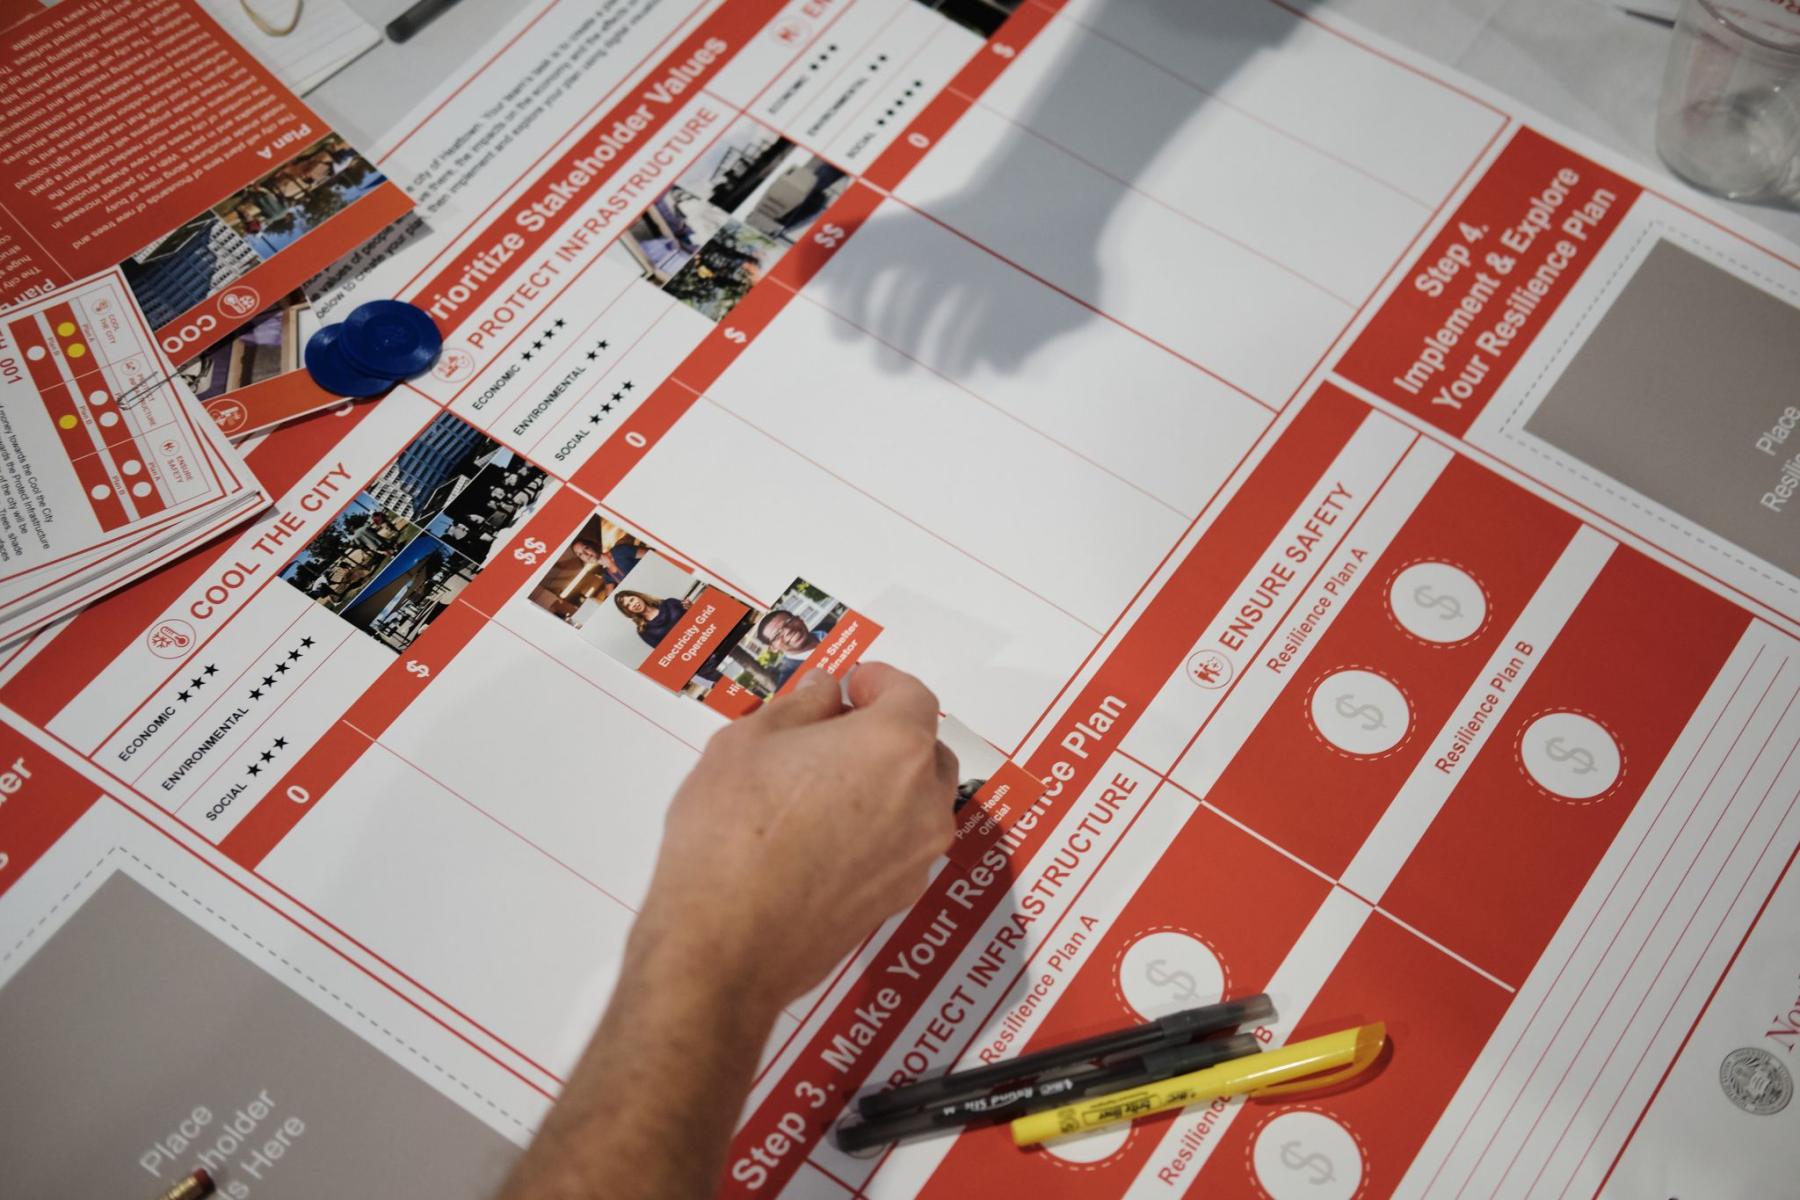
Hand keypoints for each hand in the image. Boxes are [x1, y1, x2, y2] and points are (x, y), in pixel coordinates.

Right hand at [633, 663, 956, 1014]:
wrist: (725, 945)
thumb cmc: (730, 832)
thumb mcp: (747, 742)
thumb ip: (799, 707)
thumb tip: (827, 693)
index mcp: (894, 747)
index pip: (912, 695)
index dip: (880, 683)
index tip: (849, 687)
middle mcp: (923, 801)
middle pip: (926, 749)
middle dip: (888, 733)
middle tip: (833, 734)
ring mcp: (917, 857)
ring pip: (920, 801)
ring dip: (887, 784)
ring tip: (824, 787)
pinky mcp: (898, 900)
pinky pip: (902, 846)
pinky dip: (878, 829)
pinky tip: (823, 837)